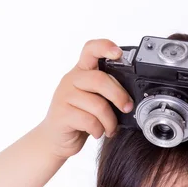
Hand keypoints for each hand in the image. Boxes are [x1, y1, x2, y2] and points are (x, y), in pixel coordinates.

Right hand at [38, 39, 133, 159]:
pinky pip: (89, 121)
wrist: (57, 139)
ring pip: (97, 104)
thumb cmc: (80, 119)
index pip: (91, 50)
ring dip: (110, 121)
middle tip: (127, 108)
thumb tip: (130, 100)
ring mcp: (65, 96)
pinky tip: (97, 132)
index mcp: (82, 72)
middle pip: (100, 79)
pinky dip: (98, 130)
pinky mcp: (62, 114)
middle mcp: (72, 80)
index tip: (119, 54)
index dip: (105, 47)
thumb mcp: (94, 101)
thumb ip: (106, 93)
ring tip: (110, 129)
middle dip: (119, 96)